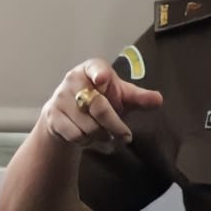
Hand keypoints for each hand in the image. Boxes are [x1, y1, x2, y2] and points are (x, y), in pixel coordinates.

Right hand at [40, 59, 163, 148]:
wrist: (66, 115)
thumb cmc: (99, 101)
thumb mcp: (120, 97)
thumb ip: (138, 98)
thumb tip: (158, 100)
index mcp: (91, 69)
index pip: (95, 68)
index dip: (100, 73)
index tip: (103, 79)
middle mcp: (73, 80)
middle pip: (99, 107)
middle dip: (115, 126)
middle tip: (126, 136)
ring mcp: (60, 98)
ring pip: (88, 126)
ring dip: (101, 136)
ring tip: (104, 134)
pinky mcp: (52, 116)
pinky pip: (75, 135)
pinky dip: (87, 142)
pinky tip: (89, 139)